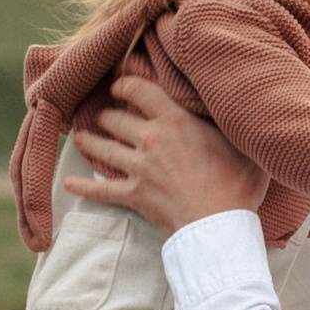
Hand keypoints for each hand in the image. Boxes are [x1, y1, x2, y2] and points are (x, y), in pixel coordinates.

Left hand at [66, 77, 271, 232]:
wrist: (220, 226)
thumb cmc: (238, 184)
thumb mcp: (241, 142)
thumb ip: (230, 121)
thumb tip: (238, 105)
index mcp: (175, 120)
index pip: (140, 90)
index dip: (125, 84)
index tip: (120, 85)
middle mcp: (151, 139)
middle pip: (116, 119)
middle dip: (107, 114)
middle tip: (105, 113)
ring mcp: (139, 169)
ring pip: (103, 149)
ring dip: (90, 141)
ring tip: (82, 137)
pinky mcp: (134, 195)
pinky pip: (101, 190)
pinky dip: (83, 187)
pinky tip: (68, 183)